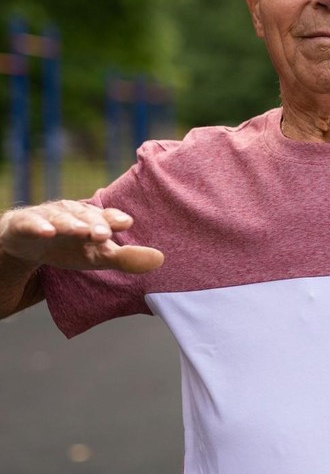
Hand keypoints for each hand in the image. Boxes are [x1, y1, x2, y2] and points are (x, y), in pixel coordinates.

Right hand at [0, 201, 163, 273]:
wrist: (26, 244)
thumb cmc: (70, 247)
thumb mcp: (97, 256)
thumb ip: (126, 258)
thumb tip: (160, 260)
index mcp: (93, 218)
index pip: (107, 216)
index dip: (115, 219)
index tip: (126, 223)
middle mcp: (72, 213)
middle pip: (85, 216)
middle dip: (95, 224)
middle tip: (104, 234)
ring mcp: (47, 217)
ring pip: (60, 217)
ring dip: (70, 223)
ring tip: (80, 231)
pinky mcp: (23, 224)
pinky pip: (30, 223)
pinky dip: (38, 226)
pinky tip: (47, 232)